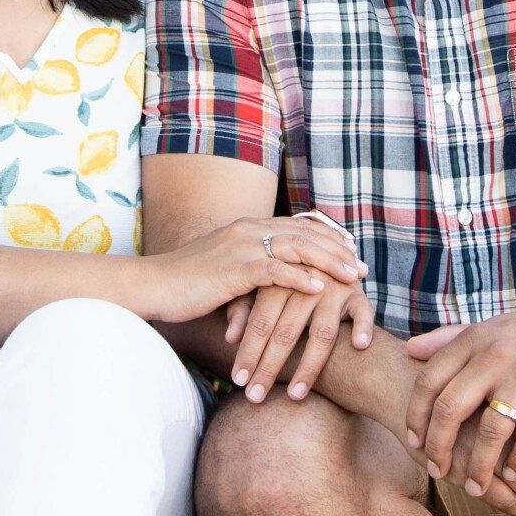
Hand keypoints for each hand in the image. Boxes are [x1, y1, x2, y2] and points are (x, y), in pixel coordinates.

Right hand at [136, 216, 363, 329]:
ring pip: (298, 248)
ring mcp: (242, 246)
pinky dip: (301, 279)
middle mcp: (249, 229)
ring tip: (353, 277)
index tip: (350, 251)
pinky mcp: (235, 269)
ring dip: (329, 262)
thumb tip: (274, 282)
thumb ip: (251, 269)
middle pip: (305, 234)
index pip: (298, 226)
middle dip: (337, 250)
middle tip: (362, 267)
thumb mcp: (225, 269)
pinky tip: (321, 289)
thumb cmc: (187, 283)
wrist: (154, 285)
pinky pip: (276, 271)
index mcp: (248, 226)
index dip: (327, 237)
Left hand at [222, 270, 376, 403]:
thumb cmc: (284, 282)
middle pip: (287, 330)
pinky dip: (363, 328)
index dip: (248, 351)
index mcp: (278, 278)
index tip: (237, 381)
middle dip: (269, 367)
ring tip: (295, 396)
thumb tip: (229, 338)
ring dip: (309, 367)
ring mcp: (335, 288)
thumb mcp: (259, 289)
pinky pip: (364, 313)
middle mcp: (307, 283)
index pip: (261, 321)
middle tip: (254, 398)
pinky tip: (359, 347)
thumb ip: (243, 310)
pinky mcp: (358, 295)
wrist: (323, 256)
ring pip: (323, 332)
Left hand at [404, 311, 515, 506]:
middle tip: (436, 470)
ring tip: (475, 485)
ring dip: (480, 465)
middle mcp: (495, 353)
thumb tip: (410, 349)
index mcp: (476, 338)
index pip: (430, 380)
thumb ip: (451, 338)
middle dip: (439, 447)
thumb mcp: (493, 329)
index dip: (416, 414)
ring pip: (491, 431)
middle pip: (451, 408)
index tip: (413, 441)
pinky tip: (513, 474)